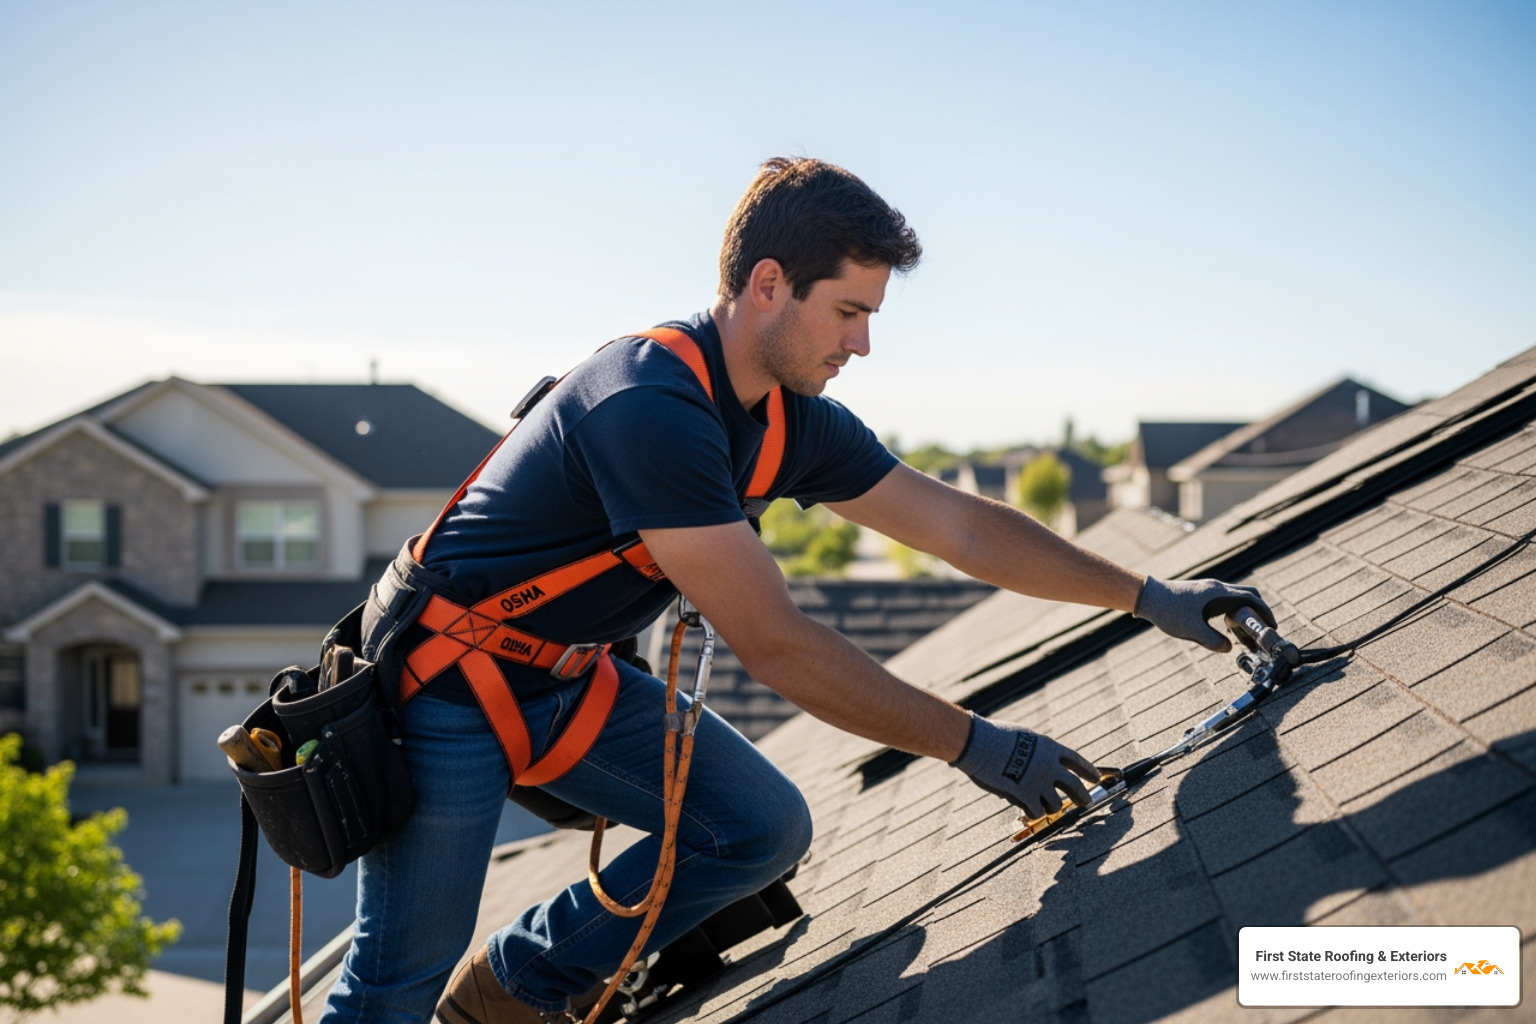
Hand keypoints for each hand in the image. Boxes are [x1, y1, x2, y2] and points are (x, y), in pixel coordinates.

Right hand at [949, 715, 1100, 818]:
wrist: (979, 743)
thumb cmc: (994, 736)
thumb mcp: (1023, 737)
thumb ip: (1036, 751)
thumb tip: (1040, 763)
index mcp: (1049, 747)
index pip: (1076, 760)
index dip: (1088, 770)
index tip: (1095, 778)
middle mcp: (1049, 765)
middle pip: (1075, 785)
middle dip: (1083, 796)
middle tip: (1086, 802)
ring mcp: (1039, 781)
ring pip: (1055, 804)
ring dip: (1050, 807)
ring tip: (1042, 806)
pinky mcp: (1026, 795)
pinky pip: (1036, 812)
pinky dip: (1033, 812)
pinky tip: (1027, 810)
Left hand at [1134, 576, 1275, 651]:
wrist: (1147, 596)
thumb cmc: (1168, 611)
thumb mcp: (1191, 630)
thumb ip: (1213, 641)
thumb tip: (1229, 649)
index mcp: (1219, 594)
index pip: (1252, 599)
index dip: (1266, 612)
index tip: (1272, 626)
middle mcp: (1217, 588)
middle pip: (1248, 594)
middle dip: (1259, 611)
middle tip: (1264, 629)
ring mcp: (1209, 589)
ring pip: (1236, 597)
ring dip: (1246, 611)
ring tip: (1247, 631)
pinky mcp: (1201, 593)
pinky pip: (1225, 599)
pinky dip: (1233, 610)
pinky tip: (1226, 625)